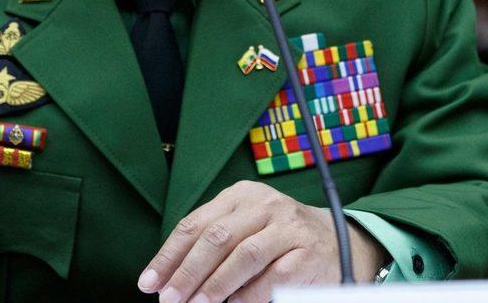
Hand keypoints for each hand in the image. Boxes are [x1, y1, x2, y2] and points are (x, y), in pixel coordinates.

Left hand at [138, 181, 387, 302]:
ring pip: (244, 255)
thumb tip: (168, 279)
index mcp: (242, 196)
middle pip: (217, 237)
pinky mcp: (308, 252)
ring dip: (216, 285)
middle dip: (188, 272)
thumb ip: (211, 247)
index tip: (149, 283)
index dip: (169, 256)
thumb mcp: (243, 229)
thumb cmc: (277, 239)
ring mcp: (290, 227)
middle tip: (170, 299)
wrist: (337, 242)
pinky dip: (250, 294)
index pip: (196, 224)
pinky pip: (273, 277)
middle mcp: (266, 205)